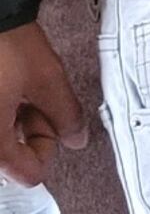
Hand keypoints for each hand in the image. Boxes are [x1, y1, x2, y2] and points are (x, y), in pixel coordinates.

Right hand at [0, 20, 88, 181]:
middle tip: (32, 95)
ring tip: (16, 82)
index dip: (49, 145)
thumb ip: (67, 115)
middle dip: (28, 128)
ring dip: (12, 117)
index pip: (29, 173)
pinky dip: (0, 106)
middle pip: (10, 156)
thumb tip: (76, 138)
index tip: (50, 118)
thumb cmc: (2, 40)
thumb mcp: (47, 78)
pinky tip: (3, 79)